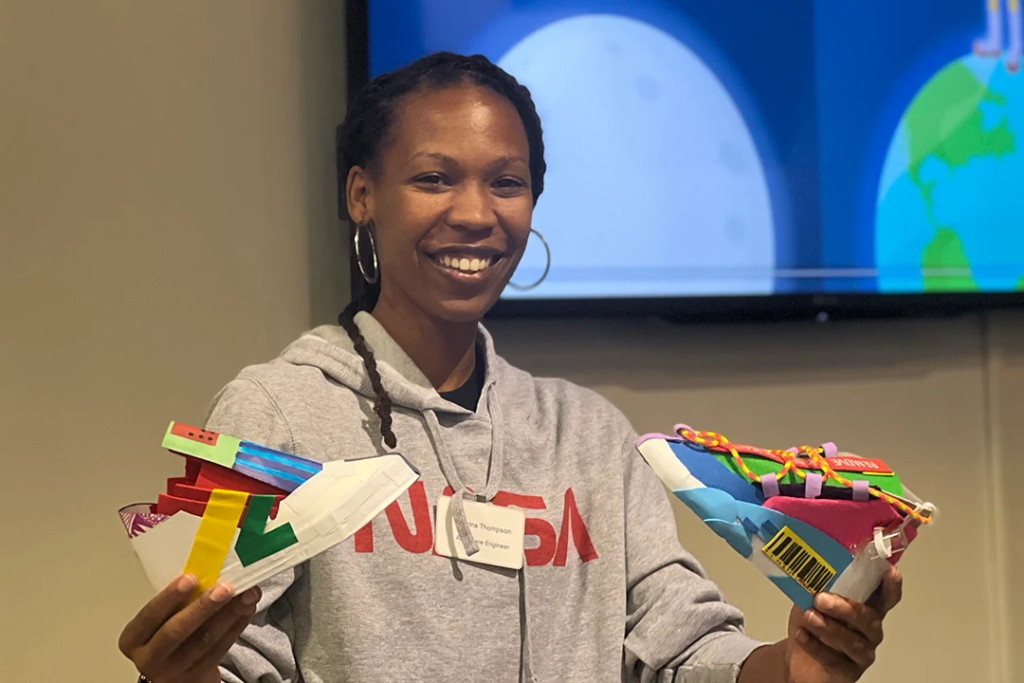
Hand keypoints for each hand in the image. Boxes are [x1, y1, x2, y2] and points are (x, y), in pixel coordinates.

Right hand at [118, 574, 261, 682]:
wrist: (177, 673)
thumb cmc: (169, 633)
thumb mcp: (161, 620)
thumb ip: (176, 603)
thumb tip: (210, 569)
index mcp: (134, 638)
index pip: (149, 616)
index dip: (169, 597)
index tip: (190, 578)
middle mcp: (150, 657)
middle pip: (176, 631)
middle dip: (203, 607)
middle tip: (225, 588)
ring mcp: (175, 670)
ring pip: (204, 640)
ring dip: (229, 614)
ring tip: (247, 594)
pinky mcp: (199, 676)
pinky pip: (221, 648)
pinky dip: (237, 626)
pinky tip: (247, 609)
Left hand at [784, 565, 902, 682]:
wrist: (797, 656)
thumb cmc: (811, 621)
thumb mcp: (812, 597)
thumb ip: (819, 585)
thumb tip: (813, 569)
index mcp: (866, 608)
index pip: (886, 597)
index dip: (891, 585)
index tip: (890, 571)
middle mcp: (869, 630)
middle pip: (868, 619)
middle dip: (845, 608)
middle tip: (821, 599)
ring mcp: (862, 652)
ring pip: (852, 641)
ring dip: (828, 628)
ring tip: (808, 617)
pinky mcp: (848, 672)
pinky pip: (835, 660)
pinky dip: (816, 646)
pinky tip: (801, 635)